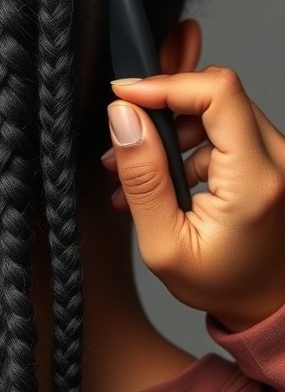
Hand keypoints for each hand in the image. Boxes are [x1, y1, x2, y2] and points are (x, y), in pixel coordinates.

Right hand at [101, 66, 284, 330]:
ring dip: (172, 130)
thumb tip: (123, 118)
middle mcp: (277, 159)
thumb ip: (143, 176)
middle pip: (216, 93)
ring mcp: (278, 156)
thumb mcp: (164, 244)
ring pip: (217, 109)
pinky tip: (165, 178)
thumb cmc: (222, 285)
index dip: (166, 84)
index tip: (126, 96)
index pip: (219, 92)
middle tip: (125, 140)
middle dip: (162, 109)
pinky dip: (190, 144)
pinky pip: (225, 128)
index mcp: (255, 179)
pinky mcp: (270, 159)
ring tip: (138, 170)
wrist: (266, 307)